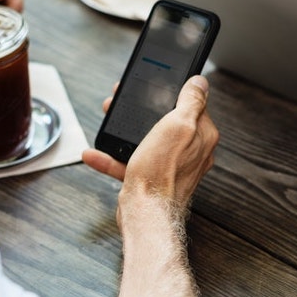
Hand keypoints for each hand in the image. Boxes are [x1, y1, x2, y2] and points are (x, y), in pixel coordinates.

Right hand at [83, 76, 218, 216]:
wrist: (146, 214)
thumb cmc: (163, 172)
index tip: (156, 86)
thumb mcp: (178, 125)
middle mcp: (190, 151)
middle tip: (125, 100)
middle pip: (165, 121)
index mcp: (201, 136)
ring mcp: (170, 166)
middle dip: (143, 110)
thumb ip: (191, 101)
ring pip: (146, 140)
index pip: (192, 106)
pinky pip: (130, 162)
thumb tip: (200, 82)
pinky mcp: (151, 179)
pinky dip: (112, 157)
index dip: (172, 93)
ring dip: (124, 130)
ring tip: (108, 119)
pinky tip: (95, 153)